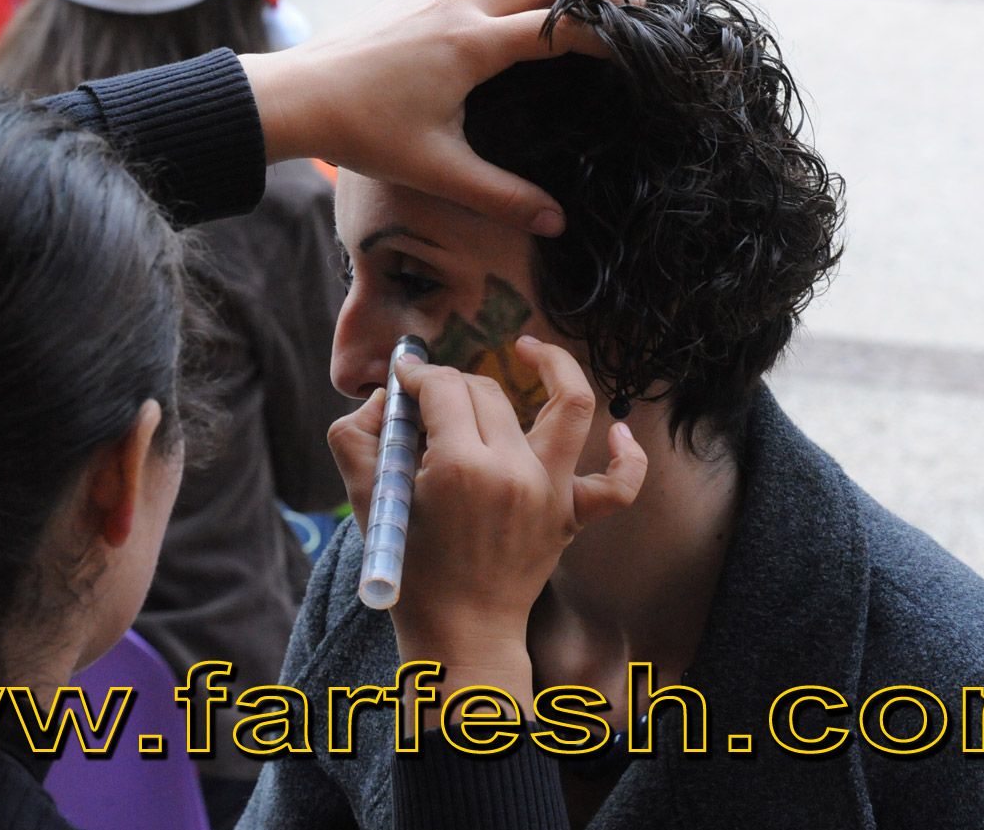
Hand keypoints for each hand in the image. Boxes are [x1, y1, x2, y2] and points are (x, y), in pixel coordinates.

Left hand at [239, 0, 613, 237]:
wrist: (293, 97)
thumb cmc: (363, 134)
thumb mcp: (438, 171)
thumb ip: (502, 197)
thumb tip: (556, 224)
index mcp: (472, 44)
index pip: (557, 27)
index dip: (605, 33)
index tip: (640, 41)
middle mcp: (456, 7)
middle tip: (631, 4)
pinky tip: (508, 0)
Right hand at [327, 337, 646, 705]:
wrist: (459, 633)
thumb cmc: (410, 570)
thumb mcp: (368, 500)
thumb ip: (356, 436)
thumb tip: (386, 399)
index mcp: (460, 467)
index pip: (444, 388)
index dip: (418, 375)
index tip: (404, 380)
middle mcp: (514, 472)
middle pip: (488, 392)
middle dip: (453, 384)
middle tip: (430, 402)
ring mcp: (551, 493)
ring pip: (569, 406)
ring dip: (555, 368)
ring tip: (529, 350)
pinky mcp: (571, 517)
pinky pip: (619, 484)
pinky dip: (627, 453)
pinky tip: (616, 430)